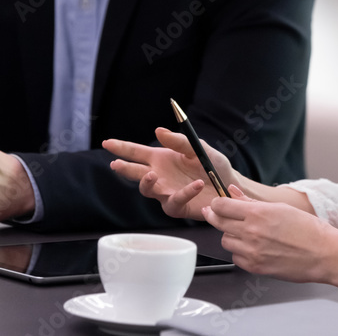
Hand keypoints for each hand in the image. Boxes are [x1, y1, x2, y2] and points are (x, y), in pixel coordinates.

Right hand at [103, 127, 238, 219]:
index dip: (121, 148)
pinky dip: (185, 193)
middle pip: (135, 172)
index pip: (136, 152)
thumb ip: (180, 141)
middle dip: (124, 168)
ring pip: (148, 190)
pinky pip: (174, 202)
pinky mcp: (179, 207)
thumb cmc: (214, 165)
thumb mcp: (198, 148)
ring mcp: (167, 192)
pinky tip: (197, 185)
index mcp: (161, 159)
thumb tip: (158, 131)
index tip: (107, 143)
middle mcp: (160, 176)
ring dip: (147, 183)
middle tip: (116, 164)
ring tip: (152, 175)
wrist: (231, 185)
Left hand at [202, 185, 337, 283]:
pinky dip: (240, 252)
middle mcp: (251, 232)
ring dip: (231, 236)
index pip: (222, 206)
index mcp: (257, 214)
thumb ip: (251, 201)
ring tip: (246, 233)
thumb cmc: (306, 229)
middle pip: (219, 223)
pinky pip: (236, 258)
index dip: (216, 204)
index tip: (217, 204)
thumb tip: (232, 191)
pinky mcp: (255, 267)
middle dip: (216, 217)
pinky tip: (253, 248)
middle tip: (217, 215)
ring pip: (226, 241)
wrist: (322, 253)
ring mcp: (252, 251)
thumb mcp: (279, 208)